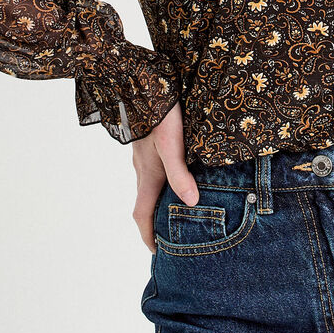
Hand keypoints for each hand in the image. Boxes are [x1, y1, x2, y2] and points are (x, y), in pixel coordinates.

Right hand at [132, 100, 198, 253]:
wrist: (142, 78)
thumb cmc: (159, 112)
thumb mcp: (171, 144)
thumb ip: (179, 174)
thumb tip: (191, 202)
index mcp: (147, 174)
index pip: (142, 215)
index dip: (148, 236)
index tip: (158, 253)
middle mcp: (143, 166)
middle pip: (148, 202)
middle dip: (157, 222)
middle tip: (174, 237)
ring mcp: (145, 153)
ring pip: (154, 183)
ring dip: (164, 200)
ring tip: (183, 207)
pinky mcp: (151, 140)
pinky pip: (158, 168)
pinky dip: (168, 180)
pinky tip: (184, 172)